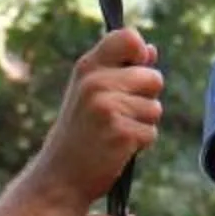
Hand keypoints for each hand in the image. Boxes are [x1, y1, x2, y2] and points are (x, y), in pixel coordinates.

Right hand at [34, 27, 163, 212]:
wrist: (59, 178)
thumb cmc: (79, 134)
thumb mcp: (89, 94)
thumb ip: (118, 70)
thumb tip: (151, 50)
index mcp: (87, 68)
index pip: (128, 37)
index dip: (140, 52)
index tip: (136, 69)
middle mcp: (96, 83)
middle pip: (153, 78)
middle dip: (146, 99)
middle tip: (118, 116)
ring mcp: (108, 108)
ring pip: (155, 109)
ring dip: (142, 124)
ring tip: (114, 134)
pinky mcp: (121, 133)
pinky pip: (151, 133)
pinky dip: (140, 145)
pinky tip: (116, 150)